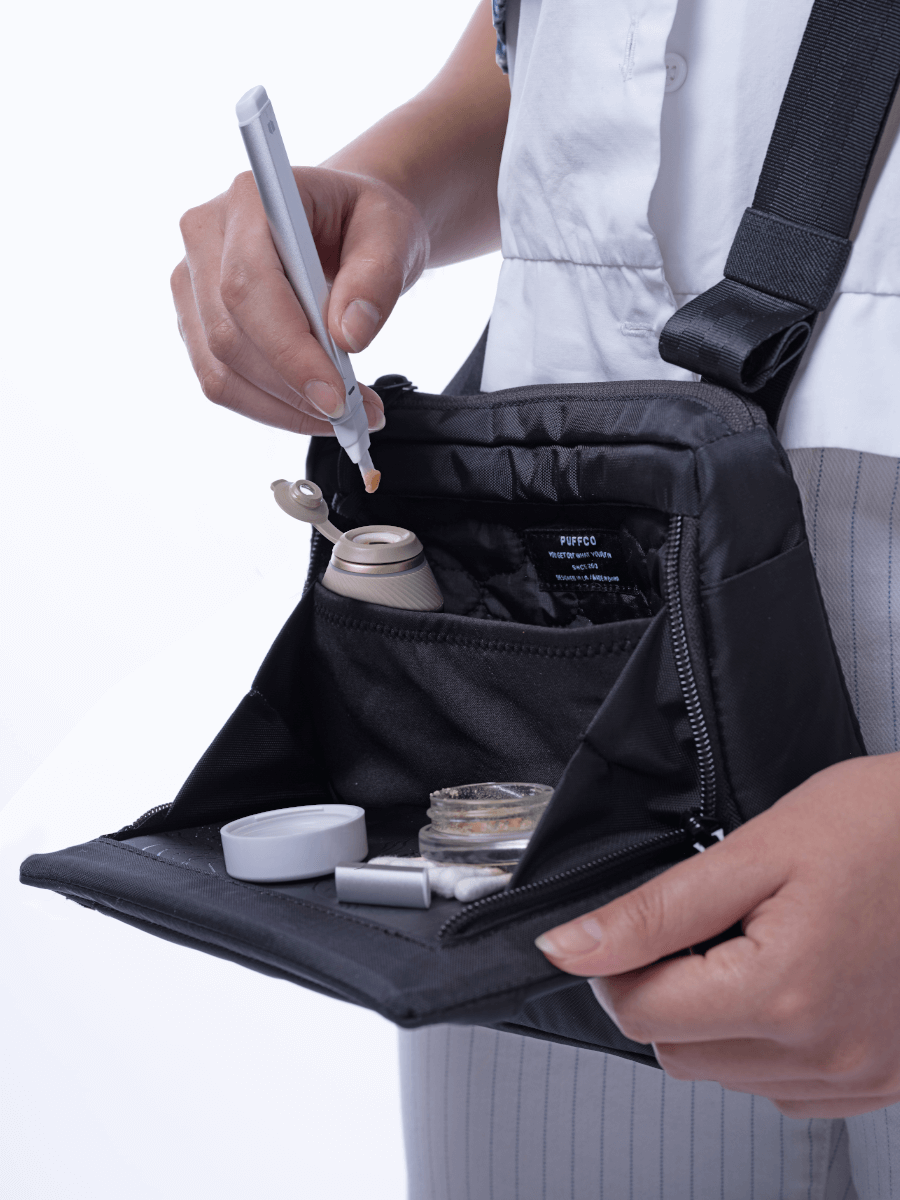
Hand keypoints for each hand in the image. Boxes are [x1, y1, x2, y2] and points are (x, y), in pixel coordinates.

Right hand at [171, 167, 428, 432]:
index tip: (335, 395)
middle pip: (229, 334)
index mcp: (248, 199)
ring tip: (345, 414)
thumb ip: (377, 278)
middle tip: (354, 413)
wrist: (347, 223)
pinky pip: (223, 382)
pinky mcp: (197, 322)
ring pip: (220, 369)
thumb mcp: (393, 234)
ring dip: (283, 407)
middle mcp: (205, 236)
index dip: (288, 349)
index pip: (247, 284)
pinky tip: (313, 409)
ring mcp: (194, 283)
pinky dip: (271, 408)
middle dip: (292, 387)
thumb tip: (348, 336)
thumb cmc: (365, 221)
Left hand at [535, 752, 899, 1117]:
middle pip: (677, 1053)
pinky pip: (784, 1088)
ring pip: (726, 1075)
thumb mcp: (752, 853)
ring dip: (715, 1020)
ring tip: (757, 945)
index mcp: (783, 995)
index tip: (632, 929)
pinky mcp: (881, 1082)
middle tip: (703, 926)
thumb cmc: (878, 827)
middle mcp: (824, 1053)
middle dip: (664, 992)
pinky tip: (790, 982)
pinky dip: (765, 1043)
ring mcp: (859, 1076)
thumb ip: (653, 913)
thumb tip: (571, 948)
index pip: (640, 1015)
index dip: (616, 967)